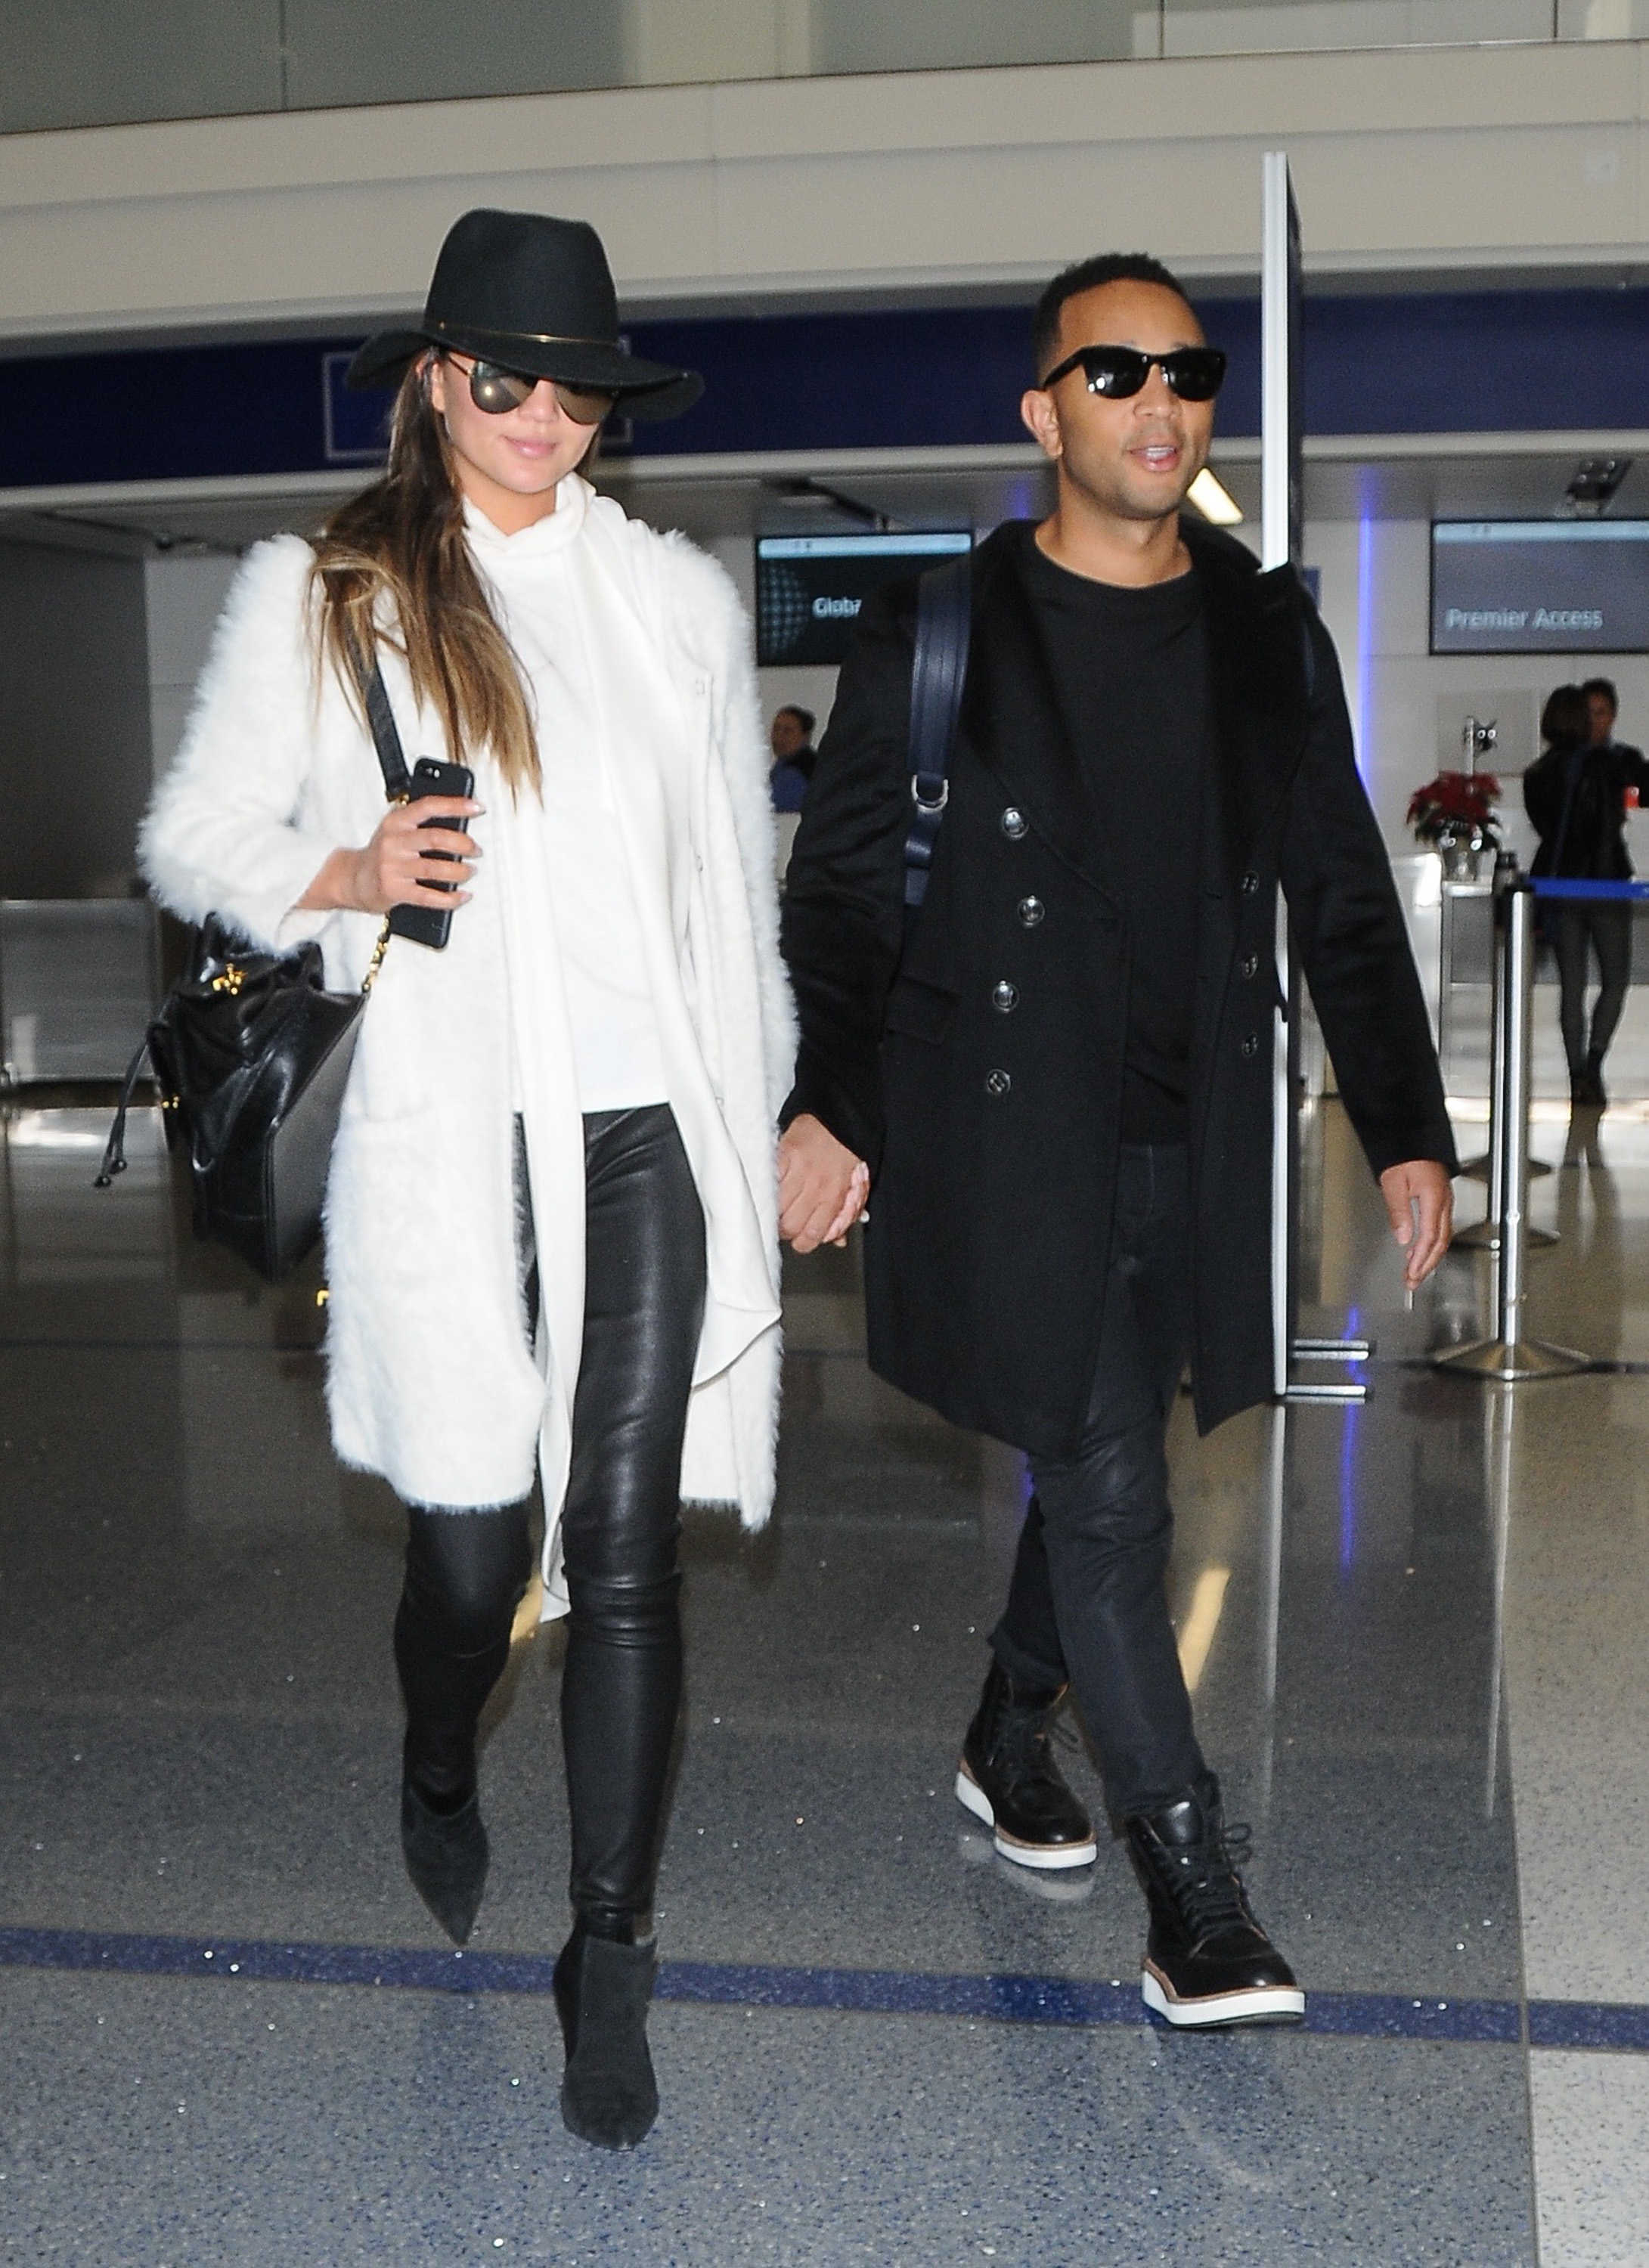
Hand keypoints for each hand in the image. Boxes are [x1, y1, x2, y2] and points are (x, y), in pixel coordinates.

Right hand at [298, 798, 483, 915]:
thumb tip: (461, 823)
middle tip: (476, 850)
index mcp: (396, 821)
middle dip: (464, 844)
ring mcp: (393, 867)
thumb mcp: (396, 830)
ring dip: (461, 871)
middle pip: (436, 838)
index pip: (429, 806)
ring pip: (436, 868)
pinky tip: (462, 896)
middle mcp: (393, 841)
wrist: (351, 879)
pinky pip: (429, 896)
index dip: (456, 805)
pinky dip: (451, 898)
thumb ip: (421, 824)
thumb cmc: (382, 853)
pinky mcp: (394, 890)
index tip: (477, 808)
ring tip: (469, 871)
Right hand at [779, 1113, 868, 1252]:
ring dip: (771, 1211)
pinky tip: (767, 1187)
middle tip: (784, 1222)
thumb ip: (846, 1215)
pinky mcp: (782, 1155)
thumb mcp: (855, 1185)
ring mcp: (797, 1170)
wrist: (840, 1115)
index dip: (801, 1242)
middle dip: (784, 1229)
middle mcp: (816, 1185)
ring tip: (774, 1206)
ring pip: (774, 1207)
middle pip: (789, 1225)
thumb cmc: (847, 1150)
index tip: (798, 1238)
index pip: (812, 1234)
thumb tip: (837, 1241)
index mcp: (834, 1195)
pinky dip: (764, 1187)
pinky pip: (766, 1181)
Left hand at [1379, 1158, 1452, 1288]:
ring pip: (1442, 1236)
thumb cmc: (1404, 1156)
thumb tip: (1403, 1238)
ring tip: (1416, 1272)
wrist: (1413, 1137)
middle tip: (1413, 1281)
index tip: (1411, 1274)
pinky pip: (1440, 1227)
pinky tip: (1421, 1251)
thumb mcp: (1394, 1183)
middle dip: (1427, 1264)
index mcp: (1433, 1198)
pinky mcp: (1441, 1200)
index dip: (1420, 1259)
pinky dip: (1432, 1244)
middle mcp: (1443, 1202)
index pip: (1430, 1237)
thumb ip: (1399, 1212)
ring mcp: (1444, 1201)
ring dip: (1430, 1257)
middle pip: (1440, 1242)